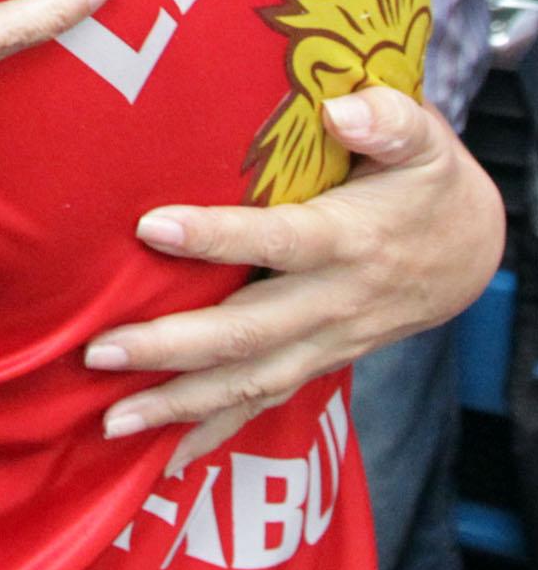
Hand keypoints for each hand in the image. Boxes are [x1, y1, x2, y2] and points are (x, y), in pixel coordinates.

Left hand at [84, 85, 502, 473]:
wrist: (469, 249)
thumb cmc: (423, 180)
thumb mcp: (423, 139)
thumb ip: (388, 118)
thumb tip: (346, 108)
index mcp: (348, 239)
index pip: (278, 241)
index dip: (217, 236)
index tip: (150, 227)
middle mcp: (333, 301)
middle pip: (249, 332)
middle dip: (172, 348)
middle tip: (100, 352)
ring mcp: (325, 341)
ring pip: (249, 383)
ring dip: (178, 405)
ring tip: (111, 422)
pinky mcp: (316, 362)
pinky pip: (263, 405)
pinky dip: (214, 434)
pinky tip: (163, 461)